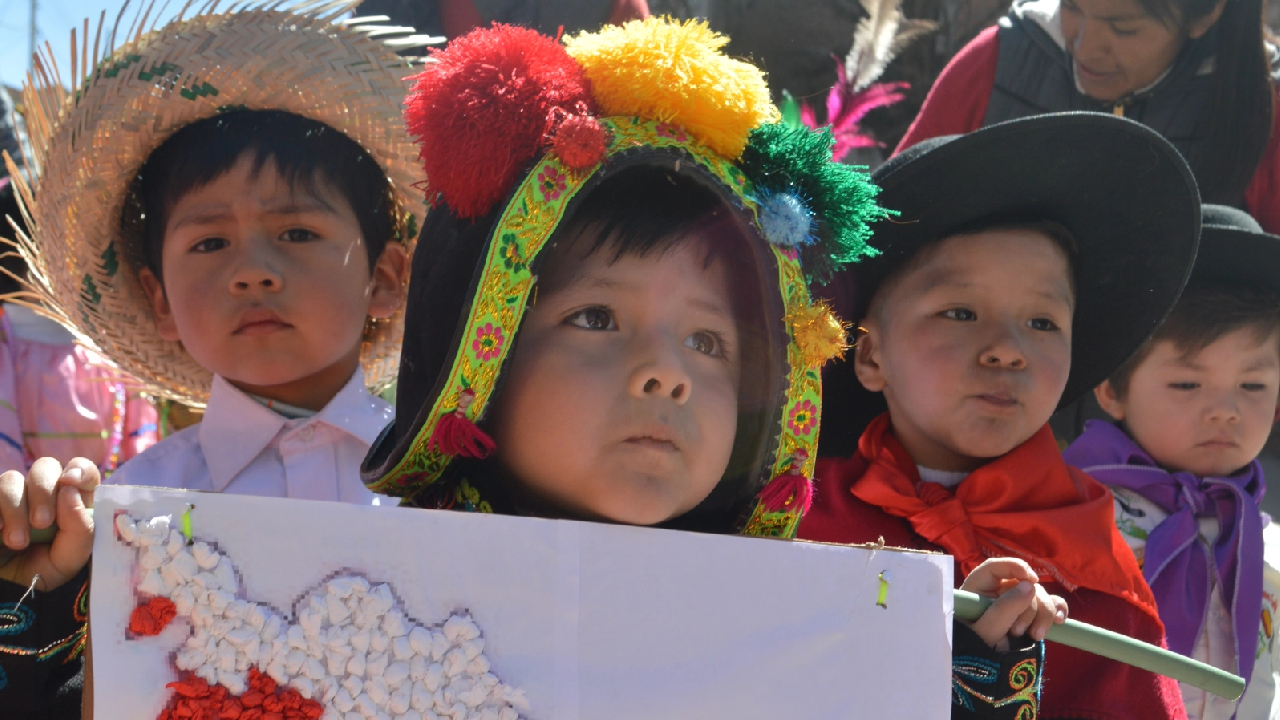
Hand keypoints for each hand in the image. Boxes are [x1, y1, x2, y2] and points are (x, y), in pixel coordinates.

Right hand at [0, 457, 99, 591]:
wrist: (5, 594)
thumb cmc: (43, 574)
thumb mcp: (71, 559)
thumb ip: (80, 529)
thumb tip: (69, 491)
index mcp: (71, 501)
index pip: (81, 470)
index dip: (79, 469)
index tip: (70, 481)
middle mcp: (41, 493)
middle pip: (45, 466)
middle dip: (44, 491)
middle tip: (42, 523)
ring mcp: (11, 497)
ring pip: (11, 479)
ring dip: (15, 508)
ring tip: (17, 542)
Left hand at [960, 557, 1068, 650]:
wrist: (983, 674)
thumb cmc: (973, 649)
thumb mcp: (984, 632)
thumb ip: (1004, 609)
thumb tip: (1030, 585)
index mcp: (978, 589)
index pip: (995, 567)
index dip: (1015, 567)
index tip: (1033, 580)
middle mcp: (998, 592)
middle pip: (1023, 583)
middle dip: (1030, 606)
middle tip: (1019, 632)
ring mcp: (1016, 603)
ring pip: (1039, 595)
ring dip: (1044, 613)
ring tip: (1035, 636)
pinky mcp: (1032, 616)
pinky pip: (1051, 605)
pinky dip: (1058, 611)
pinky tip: (1061, 621)